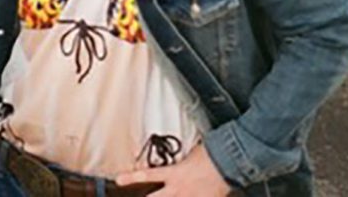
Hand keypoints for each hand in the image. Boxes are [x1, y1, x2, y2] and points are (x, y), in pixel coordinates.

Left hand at [115, 144, 238, 195]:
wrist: (229, 162)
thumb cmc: (211, 155)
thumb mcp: (191, 155)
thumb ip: (181, 162)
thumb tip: (178, 162)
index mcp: (174, 174)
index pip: (147, 174)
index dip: (131, 178)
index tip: (118, 179)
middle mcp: (178, 189)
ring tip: (164, 196)